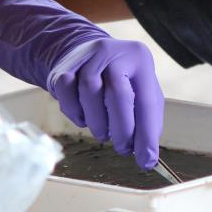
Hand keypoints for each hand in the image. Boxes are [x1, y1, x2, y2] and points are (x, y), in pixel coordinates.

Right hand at [48, 37, 163, 168]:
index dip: (147, 134)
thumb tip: (147, 155)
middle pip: (118, 94)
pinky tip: (85, 118)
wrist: (84, 53)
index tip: (146, 159)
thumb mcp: (141, 88)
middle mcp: (113, 53)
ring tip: (104, 133)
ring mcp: (86, 58)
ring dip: (98, 123)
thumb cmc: (120, 78)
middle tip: (123, 148)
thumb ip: (147, 118)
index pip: (146, 100)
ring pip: (90, 94)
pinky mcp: (63, 68)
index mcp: (139, 58)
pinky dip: (76, 114)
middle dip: (122, 129)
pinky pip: (67, 95)